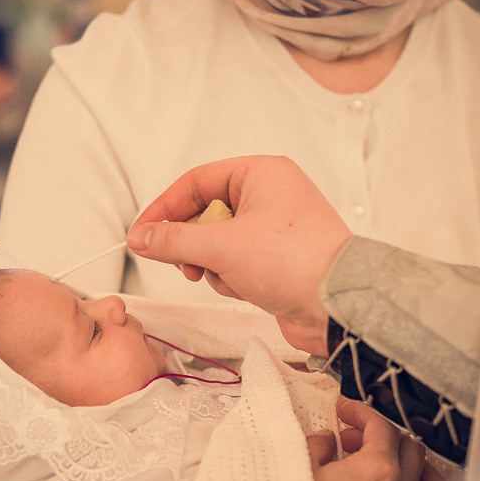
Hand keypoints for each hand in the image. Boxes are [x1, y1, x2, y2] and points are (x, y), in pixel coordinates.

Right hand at [126, 155, 351, 354]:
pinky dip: (232, 278)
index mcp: (261, 173)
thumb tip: (141, 238)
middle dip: (192, 245)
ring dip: (214, 265)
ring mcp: (272, 229)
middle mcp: (268, 196)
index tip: (140, 236)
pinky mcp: (275, 260)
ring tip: (227, 277)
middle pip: (204, 214)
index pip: (196, 182)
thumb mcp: (221, 247)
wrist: (339, 307)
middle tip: (184, 265)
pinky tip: (248, 289)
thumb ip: (174, 240)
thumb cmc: (292, 262)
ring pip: (216, 244)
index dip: (163, 209)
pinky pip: (234, 263)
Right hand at [308, 397, 426, 480]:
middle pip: (410, 451)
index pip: (382, 427)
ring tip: (381, 465)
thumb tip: (328, 442)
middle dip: (383, 436)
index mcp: (376, 471)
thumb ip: (319, 446)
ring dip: (407, 467)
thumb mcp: (296, 468)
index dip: (360, 412)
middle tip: (351, 438)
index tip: (343, 411)